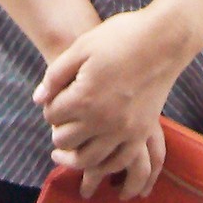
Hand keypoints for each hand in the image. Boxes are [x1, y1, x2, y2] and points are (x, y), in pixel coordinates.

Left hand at [32, 9, 188, 192]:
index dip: (49, 107)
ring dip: (74, 157)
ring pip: (89, 160)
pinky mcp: (142, 132)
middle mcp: (103, 120)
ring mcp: (124, 130)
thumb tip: (38, 99)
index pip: (52, 115)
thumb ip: (56, 74)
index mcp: (85, 97)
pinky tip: (96, 160)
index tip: (54, 101)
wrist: (164, 40)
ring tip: (65, 154)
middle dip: (58, 131)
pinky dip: (104, 165)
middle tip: (58, 124)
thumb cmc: (121, 37)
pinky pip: (118, 161)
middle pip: (66, 141)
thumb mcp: (82, 46)